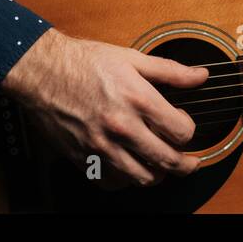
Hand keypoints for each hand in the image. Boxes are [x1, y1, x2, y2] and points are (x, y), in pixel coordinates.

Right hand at [0, 27, 208, 188]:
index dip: (189, 130)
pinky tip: (129, 167)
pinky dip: (125, 180)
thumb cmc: (85, 62)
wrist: (42, 71)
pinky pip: (111, 183)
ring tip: (160, 165)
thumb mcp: (132, 58)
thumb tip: (201, 76)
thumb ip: (170, 71)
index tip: (183, 125)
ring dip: (157, 174)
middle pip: (167, 161)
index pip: (181, 132)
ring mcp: (102, 146)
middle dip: (186, 165)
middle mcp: (122, 127)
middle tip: (190, 163)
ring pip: (142, 178)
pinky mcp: (83, 157)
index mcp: (138, 100)